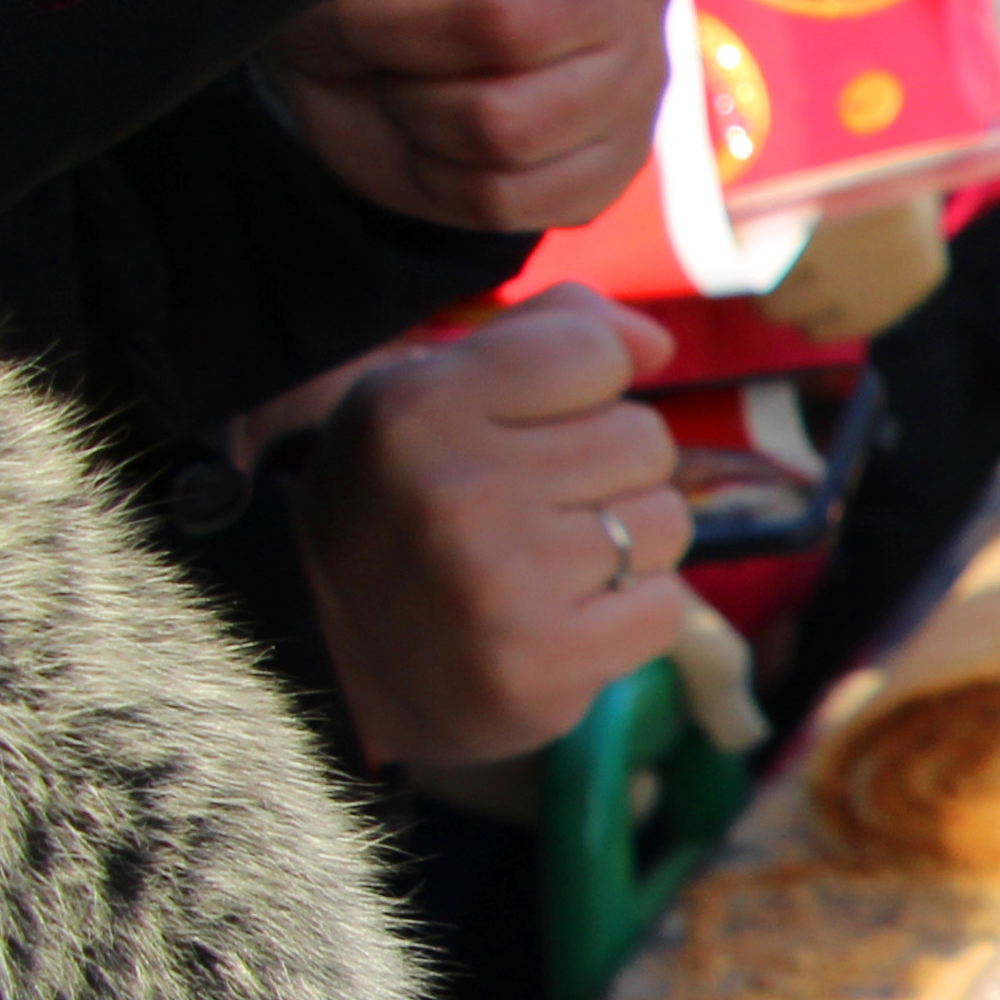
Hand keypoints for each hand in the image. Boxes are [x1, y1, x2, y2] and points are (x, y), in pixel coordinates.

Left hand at [266, 0, 670, 235]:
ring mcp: (640, 69)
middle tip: (345, 21)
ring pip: (504, 122)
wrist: (373, 42)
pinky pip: (508, 195)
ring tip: (388, 76)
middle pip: (503, 20)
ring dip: (408, 107)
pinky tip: (422, 135)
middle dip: (386, 30)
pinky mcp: (617, 161)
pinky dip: (434, 174)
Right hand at [294, 293, 694, 771]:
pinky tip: (564, 613)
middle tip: (541, 503)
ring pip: (666, 522)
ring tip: (548, 559)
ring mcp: (502, 586)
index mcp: (419, 408)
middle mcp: (458, 493)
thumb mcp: (431, 391)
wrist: (332, 652)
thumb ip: (543, 333)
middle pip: (645, 439)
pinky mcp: (544, 666)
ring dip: (627, 540)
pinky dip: (633, 611)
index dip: (589, 384)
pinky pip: (666, 607)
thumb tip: (656, 341)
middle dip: (610, 467)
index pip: (592, 350)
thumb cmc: (403, 501)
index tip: (540, 422)